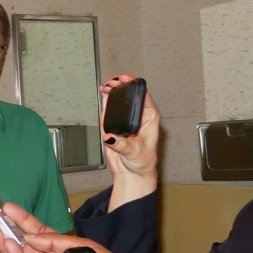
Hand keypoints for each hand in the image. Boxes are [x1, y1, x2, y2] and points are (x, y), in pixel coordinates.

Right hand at [0, 204, 135, 252]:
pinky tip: (9, 247)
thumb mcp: (85, 247)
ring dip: (4, 245)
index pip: (34, 231)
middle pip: (20, 245)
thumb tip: (30, 237)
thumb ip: (57, 241)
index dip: (19, 219)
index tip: (5, 206)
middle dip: (4, 230)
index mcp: (58, 249)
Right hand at [99, 75, 159, 207]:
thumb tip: (110, 137)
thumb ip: (122, 145)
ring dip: (112, 90)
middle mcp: (138, 115)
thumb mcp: (135, 153)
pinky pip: (110, 107)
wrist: (132, 172)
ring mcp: (126, 118)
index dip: (134, 85)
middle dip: (121, 85)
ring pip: (119, 98)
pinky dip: (105, 100)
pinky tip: (102, 94)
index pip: (143, 96)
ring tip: (105, 87)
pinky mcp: (115, 123)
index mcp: (150, 118)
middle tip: (112, 83)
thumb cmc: (142, 162)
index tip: (125, 80)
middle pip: (130, 94)